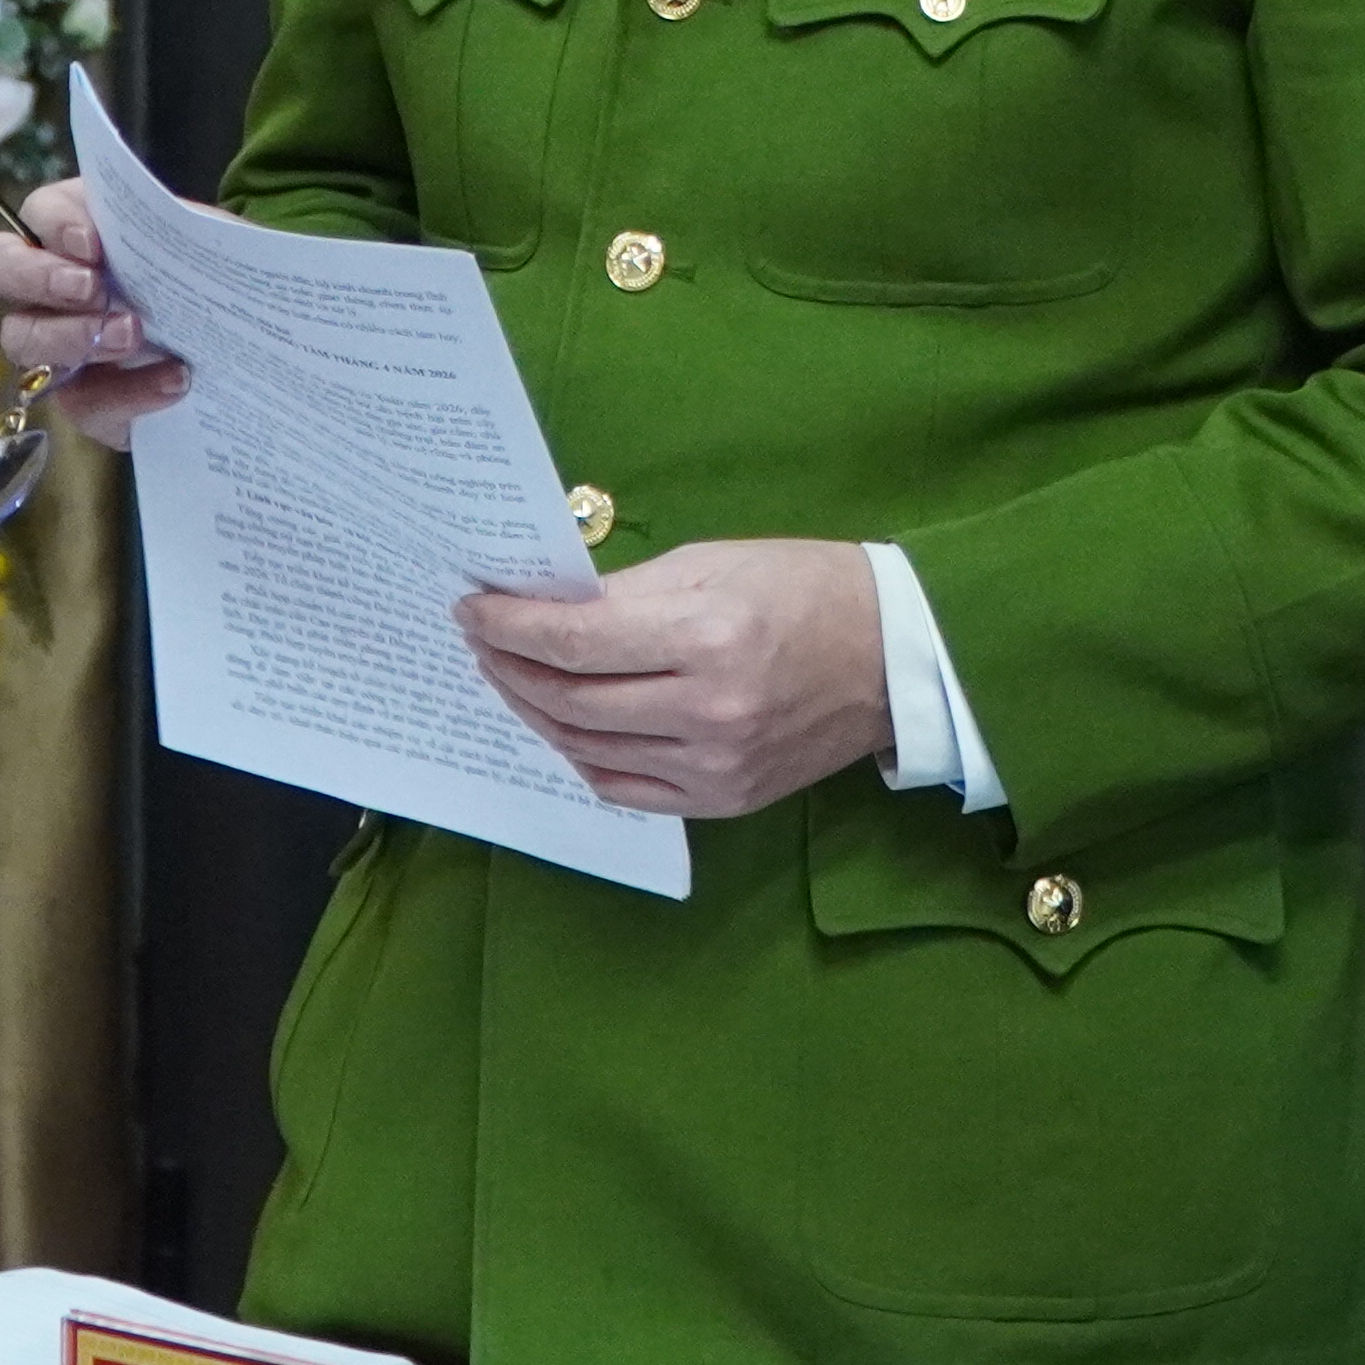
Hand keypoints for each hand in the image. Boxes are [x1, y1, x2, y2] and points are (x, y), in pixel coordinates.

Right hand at [0, 178, 190, 443]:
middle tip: (93, 290)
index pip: (35, 212)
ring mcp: (54, 343)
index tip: (92, 244)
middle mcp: (46, 282)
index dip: (54, 224)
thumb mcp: (199, 239)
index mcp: (74, 227)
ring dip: (72, 336)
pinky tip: (174, 379)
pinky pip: (82, 403)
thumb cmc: (202, 270)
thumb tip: (181, 227)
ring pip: (22, 339)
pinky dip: (129, 392)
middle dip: (41, 278)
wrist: (233, 336)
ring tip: (132, 334)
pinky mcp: (82, 399)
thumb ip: (180, 227)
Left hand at [455, 536, 890, 813]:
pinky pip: (625, 788)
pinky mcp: (724, 801)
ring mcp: (716, 766)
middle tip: (480, 640)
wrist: (892, 656)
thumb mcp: (713, 564)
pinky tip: (563, 724)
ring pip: (588, 749)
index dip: (511, 625)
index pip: (577, 640)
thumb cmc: (803, 587)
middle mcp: (709, 711)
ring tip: (510, 677)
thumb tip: (546, 606)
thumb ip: (627, 592)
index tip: (471, 608)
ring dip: (536, 712)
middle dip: (509, 668)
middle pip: (571, 701)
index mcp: (708, 637)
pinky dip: (581, 756)